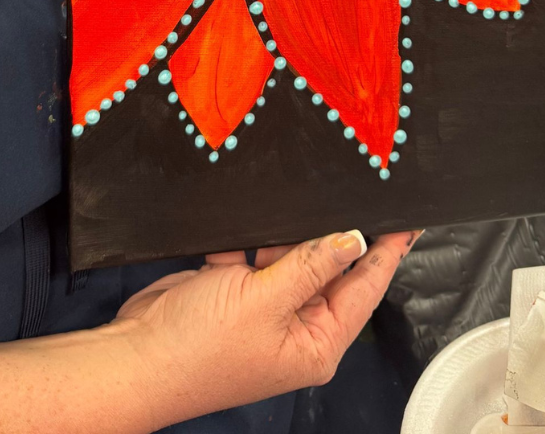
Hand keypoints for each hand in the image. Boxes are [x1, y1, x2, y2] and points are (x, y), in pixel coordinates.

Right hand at [116, 229, 418, 421]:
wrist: (137, 356)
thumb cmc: (200, 348)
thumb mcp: (265, 300)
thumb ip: (312, 265)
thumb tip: (354, 239)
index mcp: (317, 341)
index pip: (366, 288)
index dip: (386, 251)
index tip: (407, 219)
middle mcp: (296, 325)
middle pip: (329, 266)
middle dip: (328, 232)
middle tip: (344, 189)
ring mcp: (264, 307)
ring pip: (289, 253)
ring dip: (280, 233)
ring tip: (282, 209)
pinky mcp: (234, 289)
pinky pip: (253, 251)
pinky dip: (244, 238)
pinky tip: (235, 232)